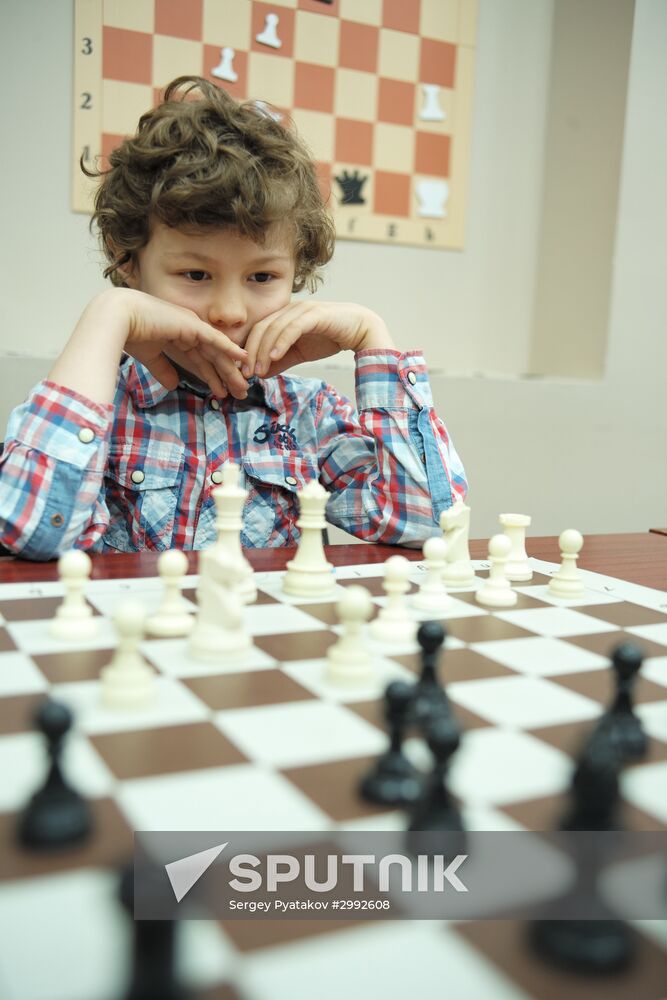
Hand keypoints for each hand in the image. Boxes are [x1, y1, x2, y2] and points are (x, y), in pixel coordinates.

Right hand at [122, 289, 249, 397]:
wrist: (119, 318)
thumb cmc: (129, 334)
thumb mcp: (151, 357)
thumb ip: (164, 370)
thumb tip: (173, 385)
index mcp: (179, 336)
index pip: (201, 360)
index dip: (212, 377)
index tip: (222, 393)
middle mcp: (189, 330)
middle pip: (213, 357)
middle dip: (226, 376)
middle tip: (240, 393)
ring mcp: (192, 326)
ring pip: (216, 352)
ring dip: (230, 369)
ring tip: (242, 387)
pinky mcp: (192, 325)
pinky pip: (215, 339)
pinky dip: (229, 348)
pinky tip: (242, 358)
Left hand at [241, 301, 394, 378]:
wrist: (359, 329)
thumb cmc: (330, 338)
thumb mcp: (300, 353)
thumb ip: (282, 361)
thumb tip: (262, 373)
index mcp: (283, 316)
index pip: (258, 331)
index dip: (247, 350)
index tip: (242, 372)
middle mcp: (289, 309)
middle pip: (261, 328)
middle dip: (250, 352)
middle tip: (246, 373)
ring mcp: (301, 310)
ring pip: (274, 328)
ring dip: (263, 350)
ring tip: (258, 370)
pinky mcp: (313, 314)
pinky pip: (292, 328)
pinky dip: (281, 342)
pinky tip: (274, 357)